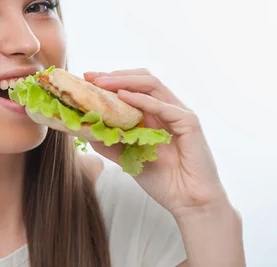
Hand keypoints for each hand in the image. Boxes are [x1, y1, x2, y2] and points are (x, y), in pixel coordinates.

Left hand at [84, 68, 229, 218]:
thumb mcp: (129, 159)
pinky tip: (123, 97)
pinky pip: (164, 106)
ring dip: (124, 81)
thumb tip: (86, 131)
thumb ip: (111, 144)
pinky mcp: (189, 123)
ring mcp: (180, 113)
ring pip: (152, 85)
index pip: (134, 87)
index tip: (87, 80)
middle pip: (142, 79)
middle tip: (91, 77)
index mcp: (156, 114)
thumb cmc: (165, 182)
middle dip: (115, 75)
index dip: (111, 81)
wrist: (190, 202)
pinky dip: (142, 99)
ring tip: (102, 83)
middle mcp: (168, 109)